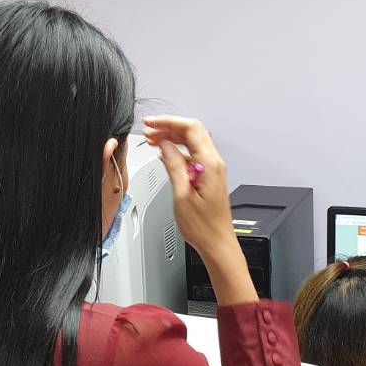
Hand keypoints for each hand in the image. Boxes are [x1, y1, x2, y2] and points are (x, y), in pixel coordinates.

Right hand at [142, 115, 237, 265]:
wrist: (217, 243)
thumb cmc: (203, 227)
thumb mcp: (182, 196)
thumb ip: (174, 166)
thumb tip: (165, 146)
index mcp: (210, 164)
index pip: (190, 129)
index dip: (168, 122)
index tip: (151, 123)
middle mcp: (214, 163)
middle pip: (192, 131)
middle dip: (168, 127)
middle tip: (148, 131)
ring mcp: (212, 169)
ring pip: (192, 142)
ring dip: (172, 137)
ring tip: (152, 140)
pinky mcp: (208, 176)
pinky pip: (193, 154)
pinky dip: (177, 150)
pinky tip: (164, 154)